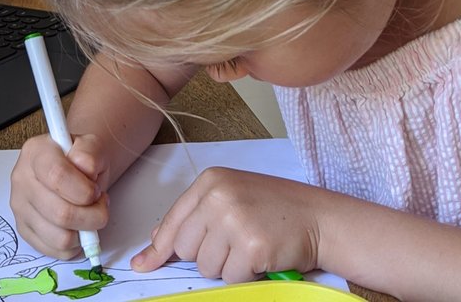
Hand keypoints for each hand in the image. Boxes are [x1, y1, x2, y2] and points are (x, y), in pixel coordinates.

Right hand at [10, 133, 109, 257]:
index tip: (96, 191)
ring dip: (84, 232)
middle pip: (60, 213)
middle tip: (100, 205)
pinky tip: (78, 227)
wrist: (74, 167)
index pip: (56, 176)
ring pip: (59, 237)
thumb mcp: (92, 146)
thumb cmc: (81, 159)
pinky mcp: (24, 230)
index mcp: (35, 152)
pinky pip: (56, 251)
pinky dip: (75, 245)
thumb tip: (86, 171)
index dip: (83, 190)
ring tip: (89, 214)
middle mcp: (21, 179)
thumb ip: (91, 153)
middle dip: (91, 216)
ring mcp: (20, 207)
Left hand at [131, 167, 323, 282]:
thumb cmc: (274, 209)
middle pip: (186, 248)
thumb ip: (195, 215)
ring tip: (250, 246)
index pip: (173, 220)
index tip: (143, 264)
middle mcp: (218, 197)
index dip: (158, 248)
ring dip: (227, 267)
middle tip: (234, 244)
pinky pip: (231, 278)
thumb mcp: (230, 198)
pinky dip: (246, 276)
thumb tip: (158, 240)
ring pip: (207, 267)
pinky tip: (262, 257)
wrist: (318, 217)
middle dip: (206, 256)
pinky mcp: (251, 246)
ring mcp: (234, 220)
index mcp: (210, 181)